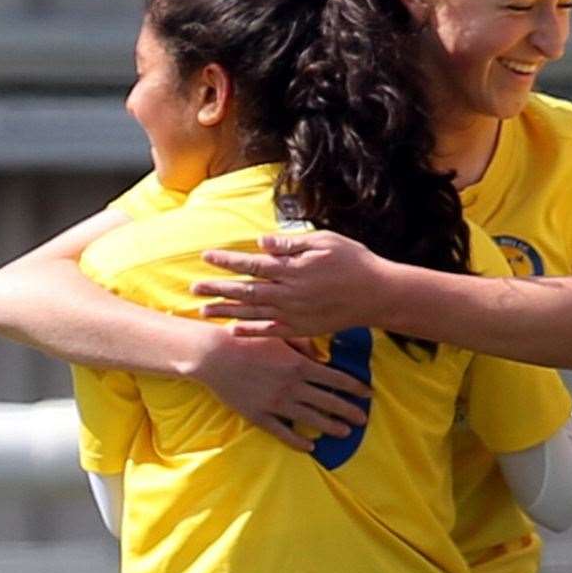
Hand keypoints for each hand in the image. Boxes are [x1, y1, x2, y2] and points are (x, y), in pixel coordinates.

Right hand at [190, 324, 371, 451]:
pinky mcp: (259, 415)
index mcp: (299, 365)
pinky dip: (298, 440)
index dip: (355, 388)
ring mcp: (276, 403)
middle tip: (363, 419)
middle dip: (349, 411)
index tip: (368, 394)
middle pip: (328, 402)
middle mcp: (292, 386)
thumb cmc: (248, 340)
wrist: (215, 355)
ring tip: (345, 433)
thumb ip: (304, 345)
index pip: (336, 379)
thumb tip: (322, 357)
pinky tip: (311, 445)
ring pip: (310, 418)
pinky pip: (282, 432)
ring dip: (330, 426)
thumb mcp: (280, 335)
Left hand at [193, 231, 380, 336]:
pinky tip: (234, 330)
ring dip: (226, 311)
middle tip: (193, 288)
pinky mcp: (303, 329)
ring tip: (204, 310)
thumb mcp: (325, 241)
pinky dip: (251, 331)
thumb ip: (291, 244)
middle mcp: (289, 294)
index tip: (206, 257)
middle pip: (245, 291)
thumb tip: (261, 242)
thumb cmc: (354, 262)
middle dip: (217, 289)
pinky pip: (271, 331)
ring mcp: (295, 314)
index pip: (252, 264)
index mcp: (293, 269)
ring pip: (252, 313)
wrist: (378, 294)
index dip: (227, 260)